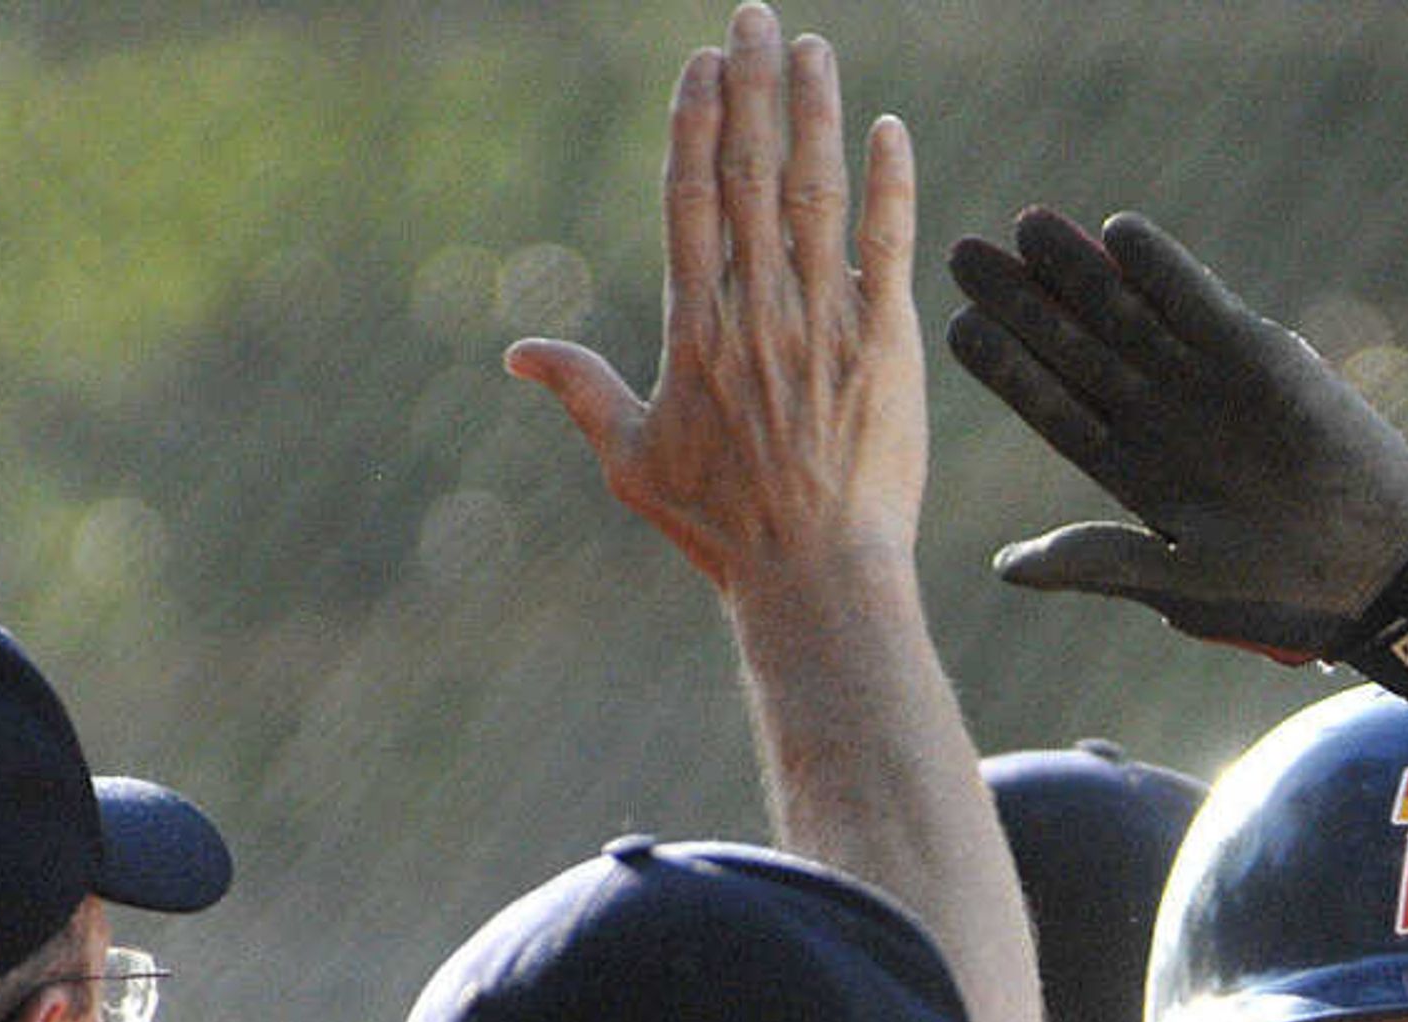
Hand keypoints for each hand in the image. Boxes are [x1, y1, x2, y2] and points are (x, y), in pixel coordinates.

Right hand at [505, 4, 923, 595]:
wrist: (815, 579)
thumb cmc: (721, 530)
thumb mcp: (633, 460)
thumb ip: (582, 391)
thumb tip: (517, 355)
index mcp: (694, 327)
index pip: (690, 196)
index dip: (696, 120)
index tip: (704, 63)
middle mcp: (756, 309)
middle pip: (748, 171)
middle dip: (752, 85)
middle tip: (756, 15)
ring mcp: (823, 322)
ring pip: (815, 191)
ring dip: (815, 110)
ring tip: (813, 47)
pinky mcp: (885, 344)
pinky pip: (888, 244)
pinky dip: (890, 183)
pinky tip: (887, 128)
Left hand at [945, 208, 1407, 655]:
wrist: (1381, 566)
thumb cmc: (1281, 592)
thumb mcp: (1177, 583)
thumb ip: (1094, 562)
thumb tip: (1006, 568)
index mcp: (1134, 472)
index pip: (1055, 409)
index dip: (1008, 369)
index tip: (956, 328)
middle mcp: (1162, 417)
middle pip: (1079, 350)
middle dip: (1025, 305)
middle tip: (967, 256)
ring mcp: (1208, 381)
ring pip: (1131, 316)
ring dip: (1081, 271)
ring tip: (1028, 226)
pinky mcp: (1260, 354)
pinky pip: (1201, 304)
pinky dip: (1164, 271)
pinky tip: (1118, 234)